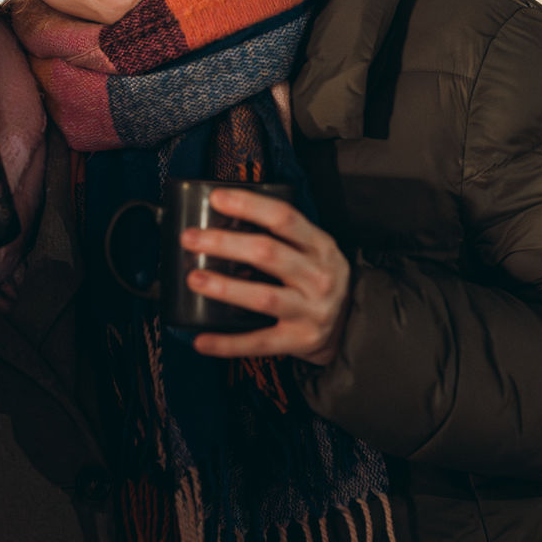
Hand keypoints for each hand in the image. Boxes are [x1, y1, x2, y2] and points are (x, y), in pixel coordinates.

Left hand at [180, 188, 350, 366]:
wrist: (351, 325)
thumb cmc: (317, 279)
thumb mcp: (313, 250)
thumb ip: (281, 237)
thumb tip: (221, 220)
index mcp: (320, 246)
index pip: (284, 218)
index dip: (249, 205)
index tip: (216, 198)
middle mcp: (318, 277)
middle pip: (268, 254)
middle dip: (224, 243)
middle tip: (190, 239)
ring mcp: (310, 311)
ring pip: (263, 296)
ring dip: (224, 287)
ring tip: (194, 278)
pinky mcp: (299, 341)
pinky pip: (258, 342)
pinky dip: (227, 343)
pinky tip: (201, 340)